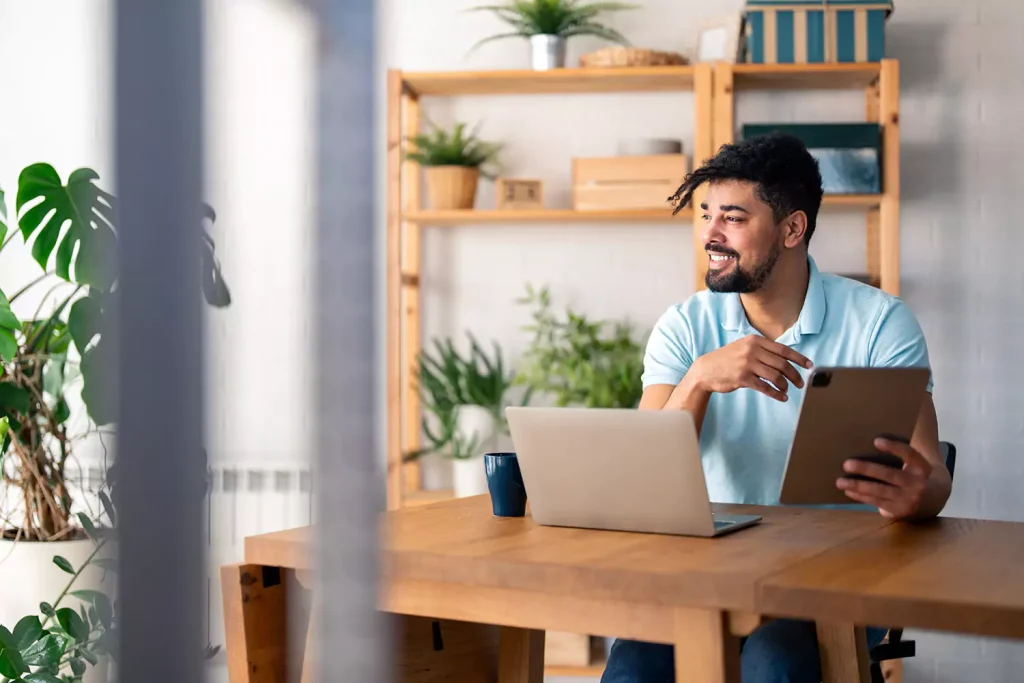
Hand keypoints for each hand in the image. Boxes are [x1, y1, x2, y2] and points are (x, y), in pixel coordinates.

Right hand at [688, 335, 812, 401]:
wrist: (705, 370)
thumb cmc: (726, 360)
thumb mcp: (743, 347)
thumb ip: (762, 350)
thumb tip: (785, 360)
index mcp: (755, 341)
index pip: (783, 349)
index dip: (799, 358)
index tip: (809, 366)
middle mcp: (752, 350)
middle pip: (782, 364)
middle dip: (795, 375)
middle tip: (800, 383)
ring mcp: (747, 364)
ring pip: (775, 376)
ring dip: (785, 385)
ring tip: (788, 390)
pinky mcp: (742, 378)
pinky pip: (765, 387)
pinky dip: (776, 394)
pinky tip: (781, 397)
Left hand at [837, 437, 933, 519]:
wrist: (933, 499)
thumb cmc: (913, 474)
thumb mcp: (915, 464)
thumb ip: (899, 455)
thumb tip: (868, 443)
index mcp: (923, 467)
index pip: (910, 454)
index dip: (894, 447)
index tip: (875, 441)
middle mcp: (918, 483)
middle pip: (890, 475)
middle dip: (867, 469)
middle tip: (846, 464)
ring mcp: (910, 499)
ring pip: (880, 491)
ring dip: (858, 486)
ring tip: (840, 481)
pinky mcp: (900, 511)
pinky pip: (877, 502)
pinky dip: (861, 496)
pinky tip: (848, 490)